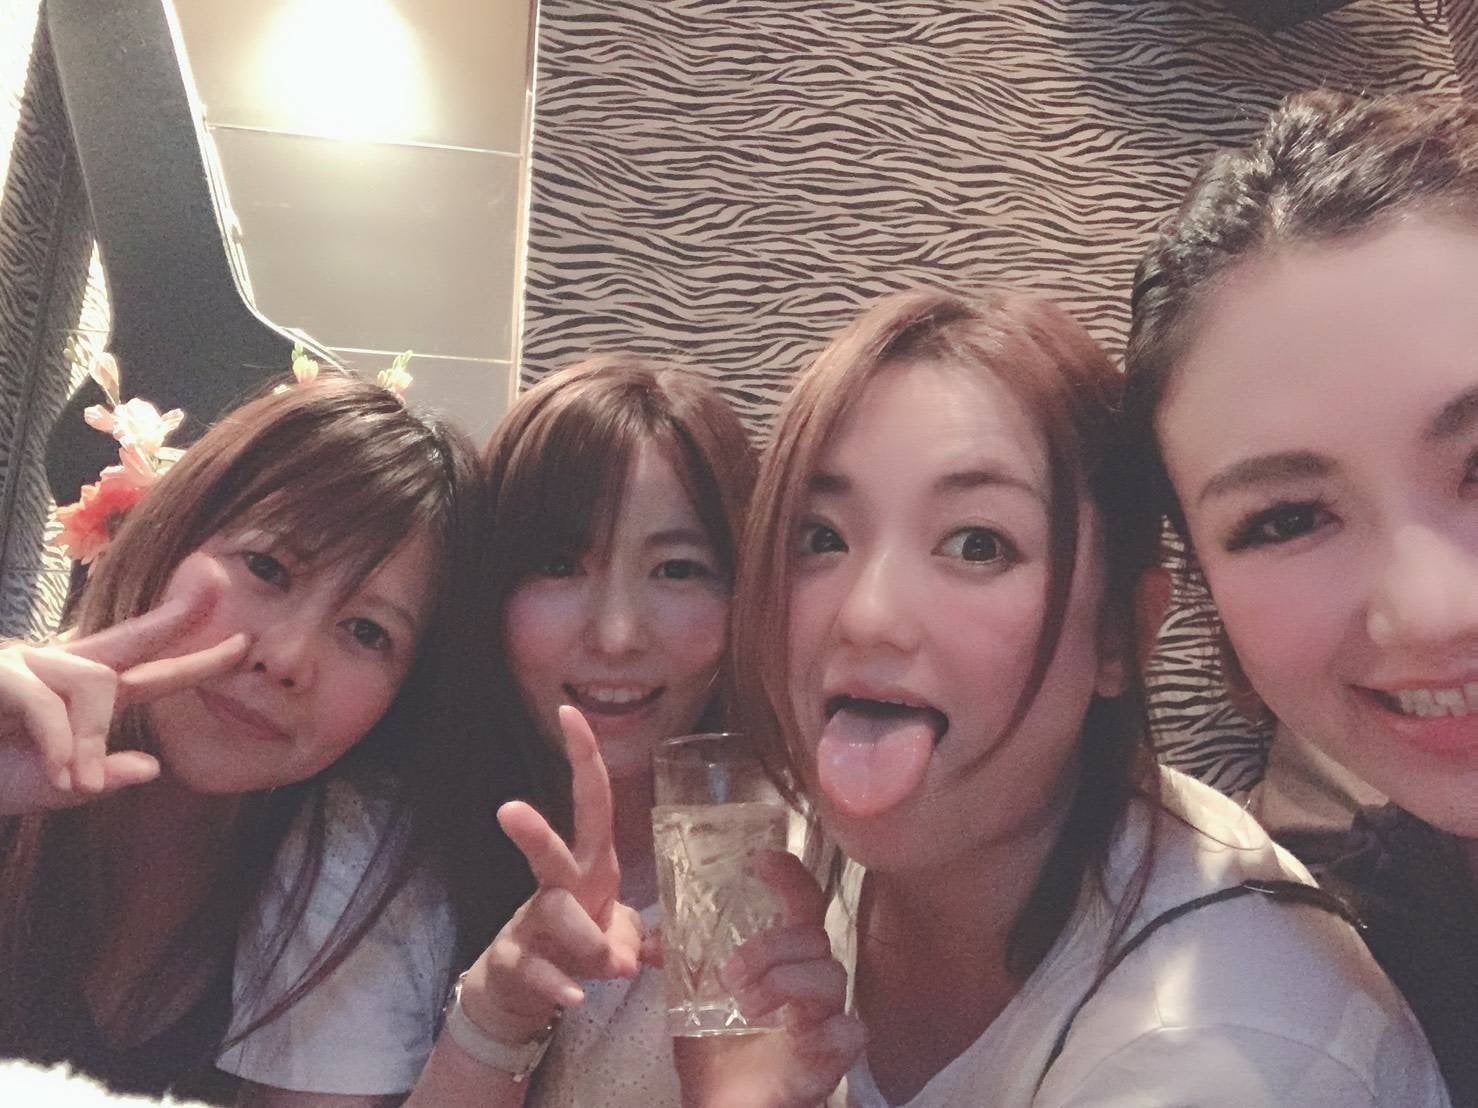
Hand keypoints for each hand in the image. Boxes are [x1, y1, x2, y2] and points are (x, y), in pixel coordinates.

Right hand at [0, 555, 248, 815]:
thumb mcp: (48, 788)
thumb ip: (99, 778)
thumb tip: (157, 767)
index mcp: (76, 697)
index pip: (145, 670)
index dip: (193, 655)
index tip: (243, 642)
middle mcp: (55, 670)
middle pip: (129, 638)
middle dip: (177, 616)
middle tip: (219, 588)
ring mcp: (23, 664)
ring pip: (95, 683)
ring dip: (94, 738)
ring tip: (77, 783)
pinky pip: (46, 701)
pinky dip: (63, 741)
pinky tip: (62, 775)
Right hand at [457, 705, 644, 1047]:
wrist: (519, 992)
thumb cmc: (576, 944)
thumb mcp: (617, 935)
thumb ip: (633, 937)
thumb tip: (632, 956)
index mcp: (590, 866)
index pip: (591, 803)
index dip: (585, 758)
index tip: (571, 712)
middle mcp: (558, 887)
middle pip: (550, 852)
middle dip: (533, 833)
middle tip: (508, 809)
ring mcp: (530, 923)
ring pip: (555, 916)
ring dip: (588, 942)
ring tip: (608, 968)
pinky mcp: (513, 961)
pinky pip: (538, 971)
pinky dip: (559, 986)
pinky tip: (574, 999)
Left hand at [674, 851, 862, 1107]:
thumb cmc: (715, 1053)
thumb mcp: (688, 1001)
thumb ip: (676, 963)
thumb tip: (648, 940)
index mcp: (783, 959)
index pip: (801, 905)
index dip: (790, 878)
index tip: (760, 863)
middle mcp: (809, 983)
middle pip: (815, 937)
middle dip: (771, 945)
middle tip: (729, 974)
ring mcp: (823, 1019)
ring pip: (831, 976)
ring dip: (784, 980)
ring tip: (746, 1004)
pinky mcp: (830, 1059)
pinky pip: (850, 1031)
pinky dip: (827, 1028)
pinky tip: (797, 1033)